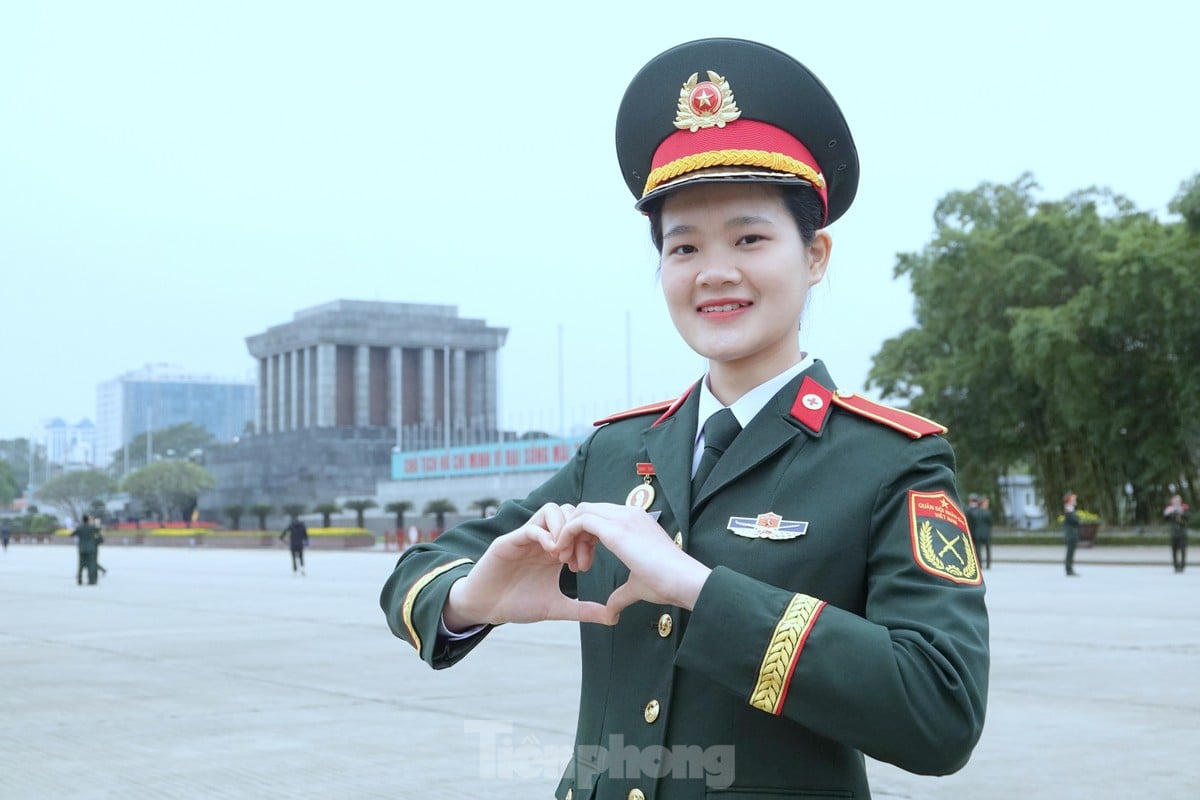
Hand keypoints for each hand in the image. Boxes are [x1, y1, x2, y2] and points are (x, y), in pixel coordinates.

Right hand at [443, 503, 610, 629]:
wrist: (486, 608)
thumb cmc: (519, 604)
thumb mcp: (557, 607)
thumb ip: (584, 610)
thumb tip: (613, 618)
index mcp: (554, 549)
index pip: (578, 526)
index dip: (587, 540)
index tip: (585, 567)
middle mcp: (542, 538)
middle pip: (569, 511)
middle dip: (577, 533)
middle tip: (576, 562)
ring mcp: (526, 537)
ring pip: (551, 510)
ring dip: (562, 529)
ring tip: (562, 558)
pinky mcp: (509, 541)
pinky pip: (530, 526)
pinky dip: (544, 535)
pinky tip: (550, 555)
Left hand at [555, 502, 711, 618]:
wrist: (683, 581)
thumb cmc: (667, 583)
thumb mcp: (638, 585)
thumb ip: (621, 593)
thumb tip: (611, 611)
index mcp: (635, 521)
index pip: (601, 517)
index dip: (586, 538)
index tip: (582, 563)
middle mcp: (629, 514)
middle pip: (588, 511)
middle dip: (574, 535)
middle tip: (571, 562)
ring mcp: (623, 517)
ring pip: (582, 512)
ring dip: (569, 535)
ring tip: (568, 562)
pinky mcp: (616, 528)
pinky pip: (580, 521)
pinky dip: (567, 535)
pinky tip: (565, 555)